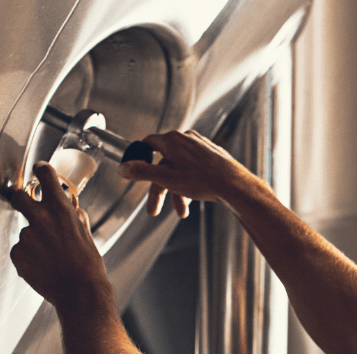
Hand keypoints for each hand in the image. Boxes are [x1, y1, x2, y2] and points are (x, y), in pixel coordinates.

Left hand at [10, 162, 112, 312]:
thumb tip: (72, 211)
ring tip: (50, 258)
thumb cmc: (88, 266)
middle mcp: (40, 218)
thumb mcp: (87, 234)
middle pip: (18, 197)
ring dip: (34, 241)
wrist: (80, 292)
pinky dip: (29, 257)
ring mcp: (26, 236)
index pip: (44, 175)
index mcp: (60, 208)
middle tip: (27, 208)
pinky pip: (21, 251)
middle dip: (21, 199)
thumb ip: (75, 218)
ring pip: (25, 232)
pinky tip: (43, 267)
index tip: (39, 171)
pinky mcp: (17, 254)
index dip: (41, 171)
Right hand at [119, 130, 252, 218]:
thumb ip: (142, 172)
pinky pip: (194, 170)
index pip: (148, 144)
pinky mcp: (211, 155)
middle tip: (154, 210)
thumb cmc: (203, 181)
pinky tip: (192, 200)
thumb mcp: (166, 179)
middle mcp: (186, 139)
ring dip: (176, 192)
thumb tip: (123, 168)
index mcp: (172, 141)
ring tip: (181, 210)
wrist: (234, 185)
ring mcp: (200, 146)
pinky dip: (189, 185)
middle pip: (164, 163)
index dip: (140, 157)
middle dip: (160, 189)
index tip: (135, 168)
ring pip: (180, 169)